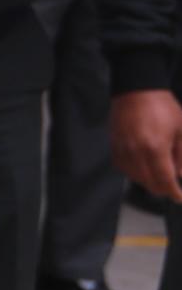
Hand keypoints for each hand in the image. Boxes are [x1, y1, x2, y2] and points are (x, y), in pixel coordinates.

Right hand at [115, 89, 181, 205]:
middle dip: (163, 189)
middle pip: (149, 183)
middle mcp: (136, 153)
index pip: (165, 180)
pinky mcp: (114, 146)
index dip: (174, 193)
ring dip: (149, 182)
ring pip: (135, 178)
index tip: (180, 198)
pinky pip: (124, 168)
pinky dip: (135, 173)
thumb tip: (179, 175)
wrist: (136, 90)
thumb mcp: (181, 129)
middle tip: (172, 189)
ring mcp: (122, 150)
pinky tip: (143, 169)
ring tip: (159, 178)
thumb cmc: (163, 108)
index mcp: (155, 148)